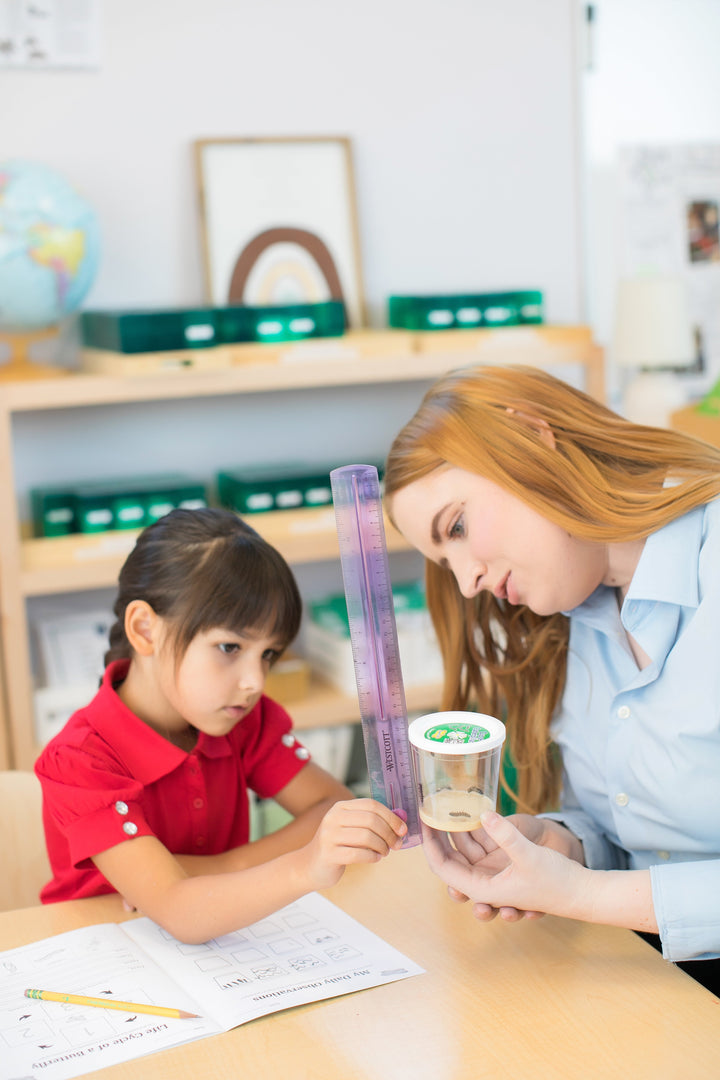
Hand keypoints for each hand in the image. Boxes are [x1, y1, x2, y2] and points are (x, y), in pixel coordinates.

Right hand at [302, 798, 406, 890]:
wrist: (311, 865)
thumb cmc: (339, 846)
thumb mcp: (351, 829)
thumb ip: (372, 823)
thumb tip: (401, 823)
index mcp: (340, 807)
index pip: (371, 805)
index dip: (391, 817)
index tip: (403, 829)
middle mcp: (333, 817)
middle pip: (371, 820)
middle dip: (389, 833)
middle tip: (396, 844)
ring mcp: (329, 835)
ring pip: (366, 837)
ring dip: (382, 846)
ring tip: (384, 852)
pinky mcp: (329, 854)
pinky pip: (358, 854)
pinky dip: (372, 857)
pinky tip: (375, 858)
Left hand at [423, 812, 590, 923]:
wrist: (581, 892)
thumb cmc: (557, 882)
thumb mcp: (530, 856)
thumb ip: (506, 836)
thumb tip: (483, 814)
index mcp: (483, 889)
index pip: (443, 869)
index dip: (430, 846)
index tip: (424, 822)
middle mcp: (484, 883)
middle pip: (449, 859)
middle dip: (438, 836)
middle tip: (428, 809)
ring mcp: (493, 874)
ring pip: (463, 852)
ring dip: (454, 832)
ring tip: (444, 806)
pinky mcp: (503, 866)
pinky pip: (480, 848)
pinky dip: (472, 832)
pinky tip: (468, 814)